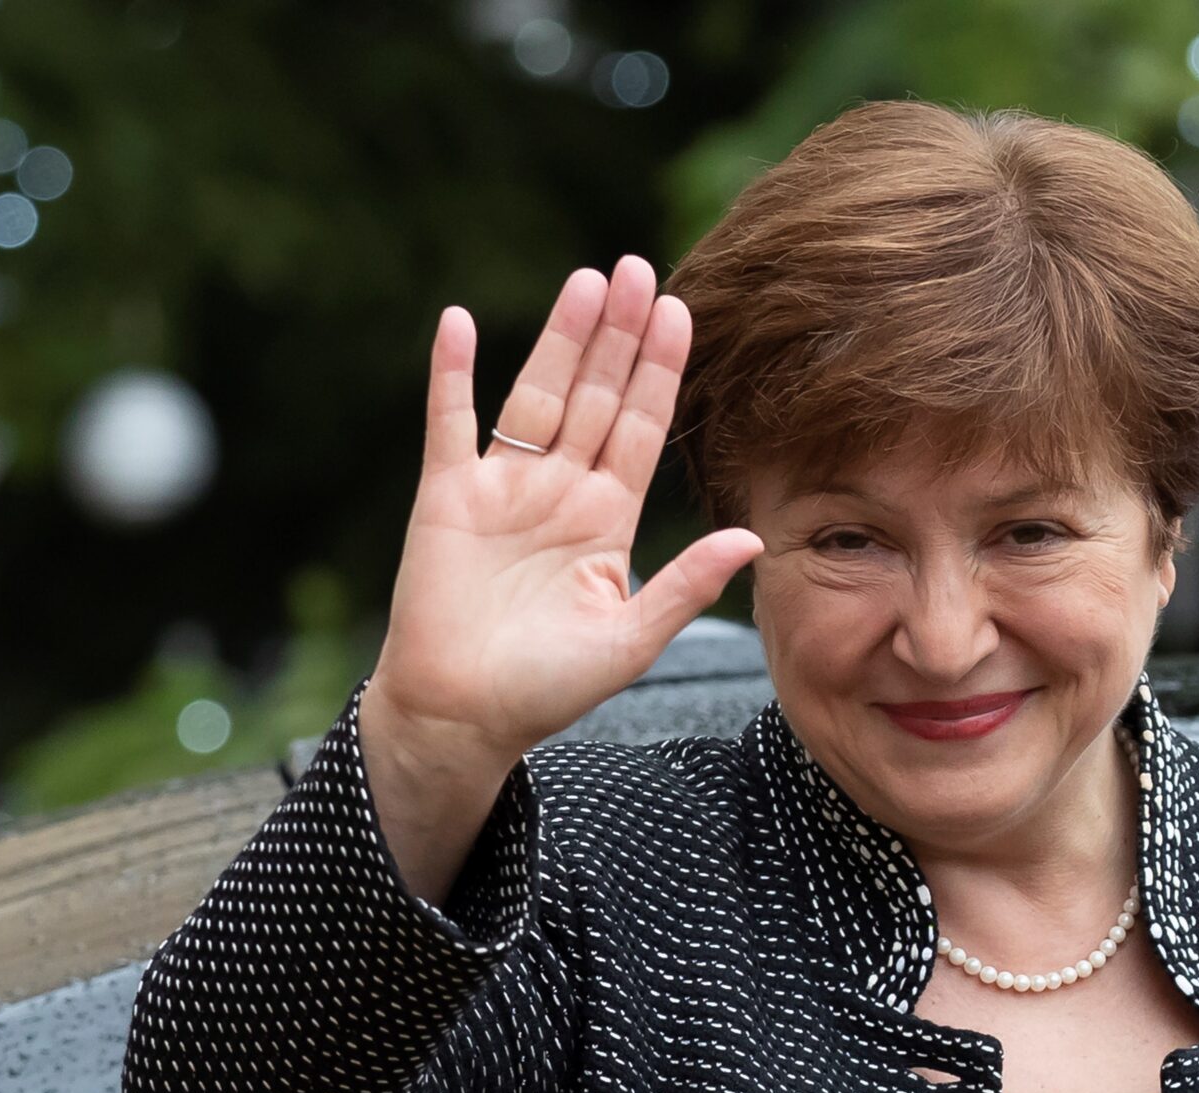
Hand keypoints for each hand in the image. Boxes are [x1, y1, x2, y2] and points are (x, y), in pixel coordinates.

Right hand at [367, 255, 762, 761]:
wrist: (462, 716)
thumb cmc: (546, 687)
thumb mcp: (629, 640)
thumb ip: (685, 584)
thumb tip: (752, 537)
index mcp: (608, 518)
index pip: (642, 428)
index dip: (662, 372)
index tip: (682, 313)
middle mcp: (560, 491)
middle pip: (596, 395)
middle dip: (620, 335)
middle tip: (640, 269)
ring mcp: (503, 487)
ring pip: (536, 394)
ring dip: (559, 338)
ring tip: (586, 281)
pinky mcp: (446, 496)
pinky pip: (449, 422)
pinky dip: (451, 374)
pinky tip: (457, 323)